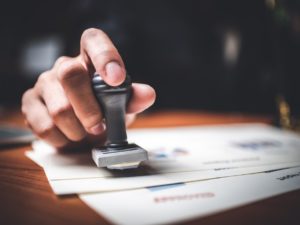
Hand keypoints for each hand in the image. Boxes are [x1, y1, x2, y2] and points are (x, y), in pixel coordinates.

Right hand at [22, 28, 155, 147]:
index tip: (117, 79)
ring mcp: (44, 83)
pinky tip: (68, 136)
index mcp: (90, 59)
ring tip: (84, 133)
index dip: (105, 56)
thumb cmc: (104, 111)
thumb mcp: (122, 105)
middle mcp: (64, 65)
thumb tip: (147, 94)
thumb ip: (133, 98)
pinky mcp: (30, 102)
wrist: (81, 129)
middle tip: (99, 127)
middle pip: (70, 75)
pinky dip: (62, 139)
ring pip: (59, 108)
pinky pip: (45, 126)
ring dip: (78, 131)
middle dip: (90, 110)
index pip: (94, 41)